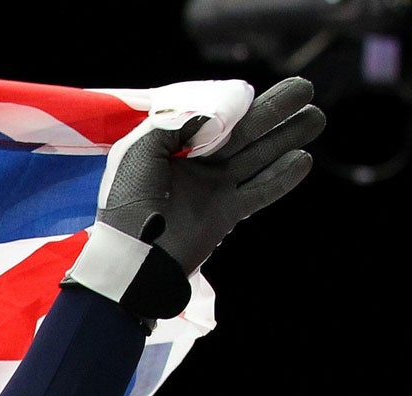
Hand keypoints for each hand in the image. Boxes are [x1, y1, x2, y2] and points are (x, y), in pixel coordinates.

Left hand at [68, 77, 323, 321]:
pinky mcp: (226, 214)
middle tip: (306, 88)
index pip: (215, 118)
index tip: (251, 95)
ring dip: (287, 136)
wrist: (132, 256)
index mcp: (174, 147)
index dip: (237, 104)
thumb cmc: (129, 202)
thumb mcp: (141, 151)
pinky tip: (303, 159)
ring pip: (258, 157)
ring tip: (315, 117)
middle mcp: (197, 166)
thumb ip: (177, 123)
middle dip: (275, 110)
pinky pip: (261, 191)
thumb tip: (217, 114)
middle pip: (244, 132)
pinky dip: (282, 177)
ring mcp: (213, 189)